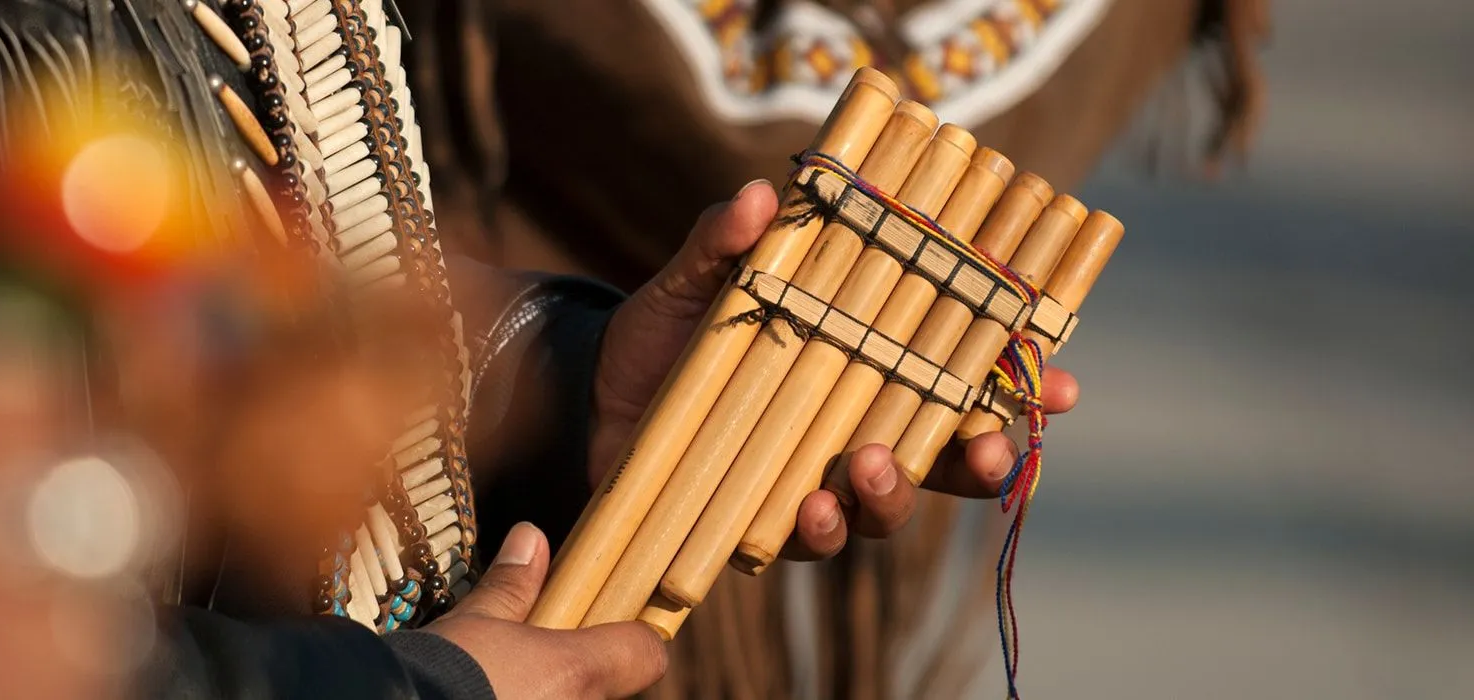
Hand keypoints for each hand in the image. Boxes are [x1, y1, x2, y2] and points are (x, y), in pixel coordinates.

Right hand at [427, 524, 667, 698]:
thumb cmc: (438, 673)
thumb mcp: (474, 622)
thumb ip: (513, 586)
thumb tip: (532, 539)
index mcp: (579, 671)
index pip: (646, 652)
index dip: (633, 634)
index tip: (609, 619)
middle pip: (606, 683)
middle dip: (579, 666)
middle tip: (538, 651)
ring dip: (552, 691)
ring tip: (505, 679)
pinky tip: (494, 695)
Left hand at [590, 180, 1080, 560]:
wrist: (590, 399)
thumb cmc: (662, 333)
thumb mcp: (693, 276)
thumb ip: (724, 240)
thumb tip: (758, 196)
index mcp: (861, 364)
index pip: (958, 377)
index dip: (1018, 388)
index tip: (1064, 386)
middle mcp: (852, 429)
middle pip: (945, 459)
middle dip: (982, 462)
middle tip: (989, 452)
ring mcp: (813, 481)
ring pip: (886, 508)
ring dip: (892, 494)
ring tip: (869, 466)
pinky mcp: (764, 524)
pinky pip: (810, 542)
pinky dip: (819, 528)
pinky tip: (810, 509)